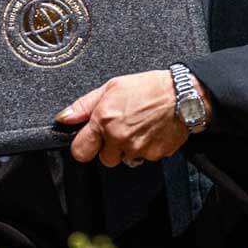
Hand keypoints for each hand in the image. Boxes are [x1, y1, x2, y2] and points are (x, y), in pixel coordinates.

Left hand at [54, 70, 208, 165]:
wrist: (183, 95)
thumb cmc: (148, 87)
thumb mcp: (112, 87)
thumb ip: (85, 105)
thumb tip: (64, 118)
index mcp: (104, 120)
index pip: (80, 151)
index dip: (85, 146)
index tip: (91, 141)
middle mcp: (118, 137)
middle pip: (105, 159)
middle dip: (110, 148)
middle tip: (122, 130)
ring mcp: (137, 149)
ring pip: (125, 160)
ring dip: (129, 149)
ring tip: (139, 129)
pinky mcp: (154, 155)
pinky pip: (144, 159)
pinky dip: (146, 149)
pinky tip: (151, 132)